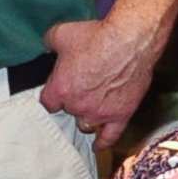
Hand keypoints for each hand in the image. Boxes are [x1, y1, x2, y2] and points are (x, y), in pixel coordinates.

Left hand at [41, 12, 160, 146]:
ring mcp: (99, 113)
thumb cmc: (97, 36)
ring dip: (86, 116)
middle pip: (69, 111)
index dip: (53, 95)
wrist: (130, 40)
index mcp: (61, 89)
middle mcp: (77, 105)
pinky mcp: (120, 115)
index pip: (47, 102)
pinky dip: (103, 142)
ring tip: (90, 106)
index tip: (56, 90)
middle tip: (82, 86)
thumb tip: (46, 44)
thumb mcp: (62, 33)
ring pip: (86, 124)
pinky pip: (110, 136)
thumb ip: (48, 41)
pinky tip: (98, 146)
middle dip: (72, 101)